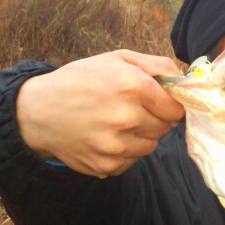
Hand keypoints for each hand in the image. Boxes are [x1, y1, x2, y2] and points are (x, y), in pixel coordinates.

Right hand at [16, 50, 184, 177]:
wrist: (37, 111)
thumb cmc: (81, 80)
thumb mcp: (117, 59)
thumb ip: (157, 66)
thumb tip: (186, 80)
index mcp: (131, 85)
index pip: (176, 108)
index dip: (170, 105)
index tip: (160, 103)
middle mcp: (125, 117)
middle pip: (165, 127)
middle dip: (154, 119)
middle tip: (131, 110)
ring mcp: (116, 145)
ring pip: (150, 146)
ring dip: (140, 136)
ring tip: (116, 123)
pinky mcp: (106, 165)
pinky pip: (132, 160)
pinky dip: (124, 151)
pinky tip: (105, 137)